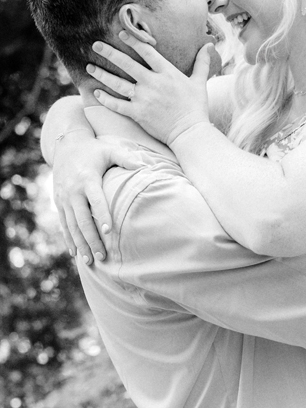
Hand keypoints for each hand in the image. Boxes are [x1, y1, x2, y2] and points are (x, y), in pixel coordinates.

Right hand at [52, 132, 141, 263]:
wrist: (65, 145)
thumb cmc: (94, 149)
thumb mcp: (109, 149)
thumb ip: (126, 157)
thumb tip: (144, 166)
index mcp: (87, 179)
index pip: (96, 201)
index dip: (102, 216)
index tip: (110, 232)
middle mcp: (73, 191)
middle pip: (82, 219)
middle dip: (92, 239)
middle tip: (102, 256)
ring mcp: (64, 198)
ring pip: (71, 226)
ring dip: (80, 244)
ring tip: (90, 261)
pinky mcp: (59, 202)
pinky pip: (63, 224)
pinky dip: (69, 239)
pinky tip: (75, 253)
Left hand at [85, 33, 213, 145]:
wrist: (190, 132)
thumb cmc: (196, 107)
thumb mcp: (200, 82)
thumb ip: (202, 63)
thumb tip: (210, 45)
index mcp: (167, 73)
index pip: (147, 52)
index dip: (133, 41)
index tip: (120, 34)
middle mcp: (153, 83)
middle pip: (127, 64)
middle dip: (109, 53)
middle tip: (96, 45)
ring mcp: (144, 98)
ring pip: (118, 83)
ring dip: (102, 74)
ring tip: (90, 67)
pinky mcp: (138, 113)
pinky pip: (118, 104)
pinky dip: (106, 99)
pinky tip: (97, 93)